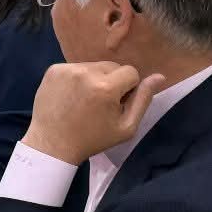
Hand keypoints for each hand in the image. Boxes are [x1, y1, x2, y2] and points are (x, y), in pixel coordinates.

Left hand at [23, 62, 169, 164]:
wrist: (52, 145)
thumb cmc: (92, 139)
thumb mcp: (125, 127)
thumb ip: (143, 100)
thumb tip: (159, 76)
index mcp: (106, 87)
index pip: (131, 72)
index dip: (128, 89)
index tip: (117, 104)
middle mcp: (86, 72)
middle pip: (112, 66)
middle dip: (112, 81)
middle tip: (101, 103)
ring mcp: (67, 69)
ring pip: (94, 66)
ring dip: (95, 79)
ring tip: (85, 100)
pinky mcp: (53, 70)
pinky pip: (76, 68)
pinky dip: (77, 79)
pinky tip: (72, 96)